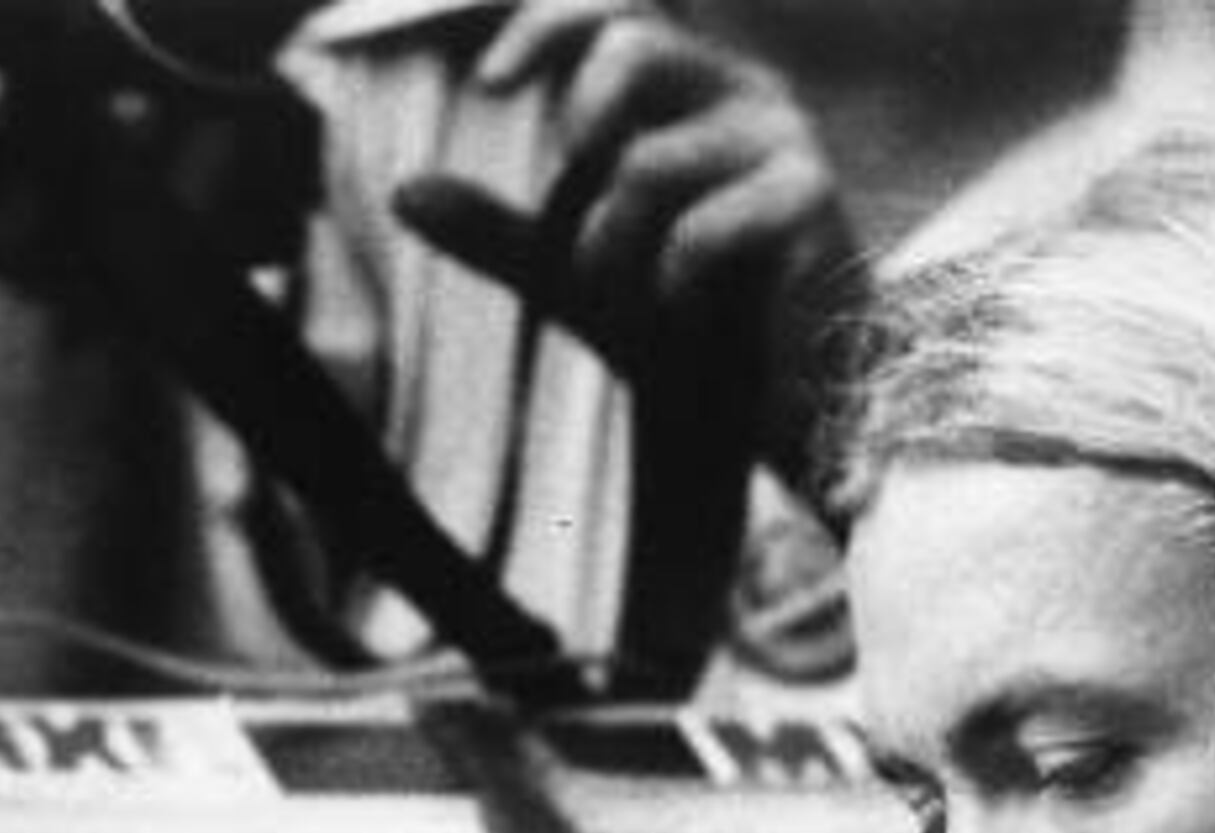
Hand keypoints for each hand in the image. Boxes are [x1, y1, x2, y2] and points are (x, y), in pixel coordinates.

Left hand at [393, 0, 862, 477]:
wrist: (786, 410)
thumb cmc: (691, 329)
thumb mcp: (581, 274)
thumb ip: (502, 232)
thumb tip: (403, 194)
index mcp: (694, 87)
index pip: (618, 9)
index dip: (547, 24)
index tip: (490, 84)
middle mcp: (744, 92)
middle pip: (633, 42)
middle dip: (579, 120)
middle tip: (568, 207)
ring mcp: (785, 139)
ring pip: (647, 162)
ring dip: (610, 249)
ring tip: (630, 305)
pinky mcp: (812, 200)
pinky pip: (699, 230)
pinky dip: (668, 287)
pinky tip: (685, 318)